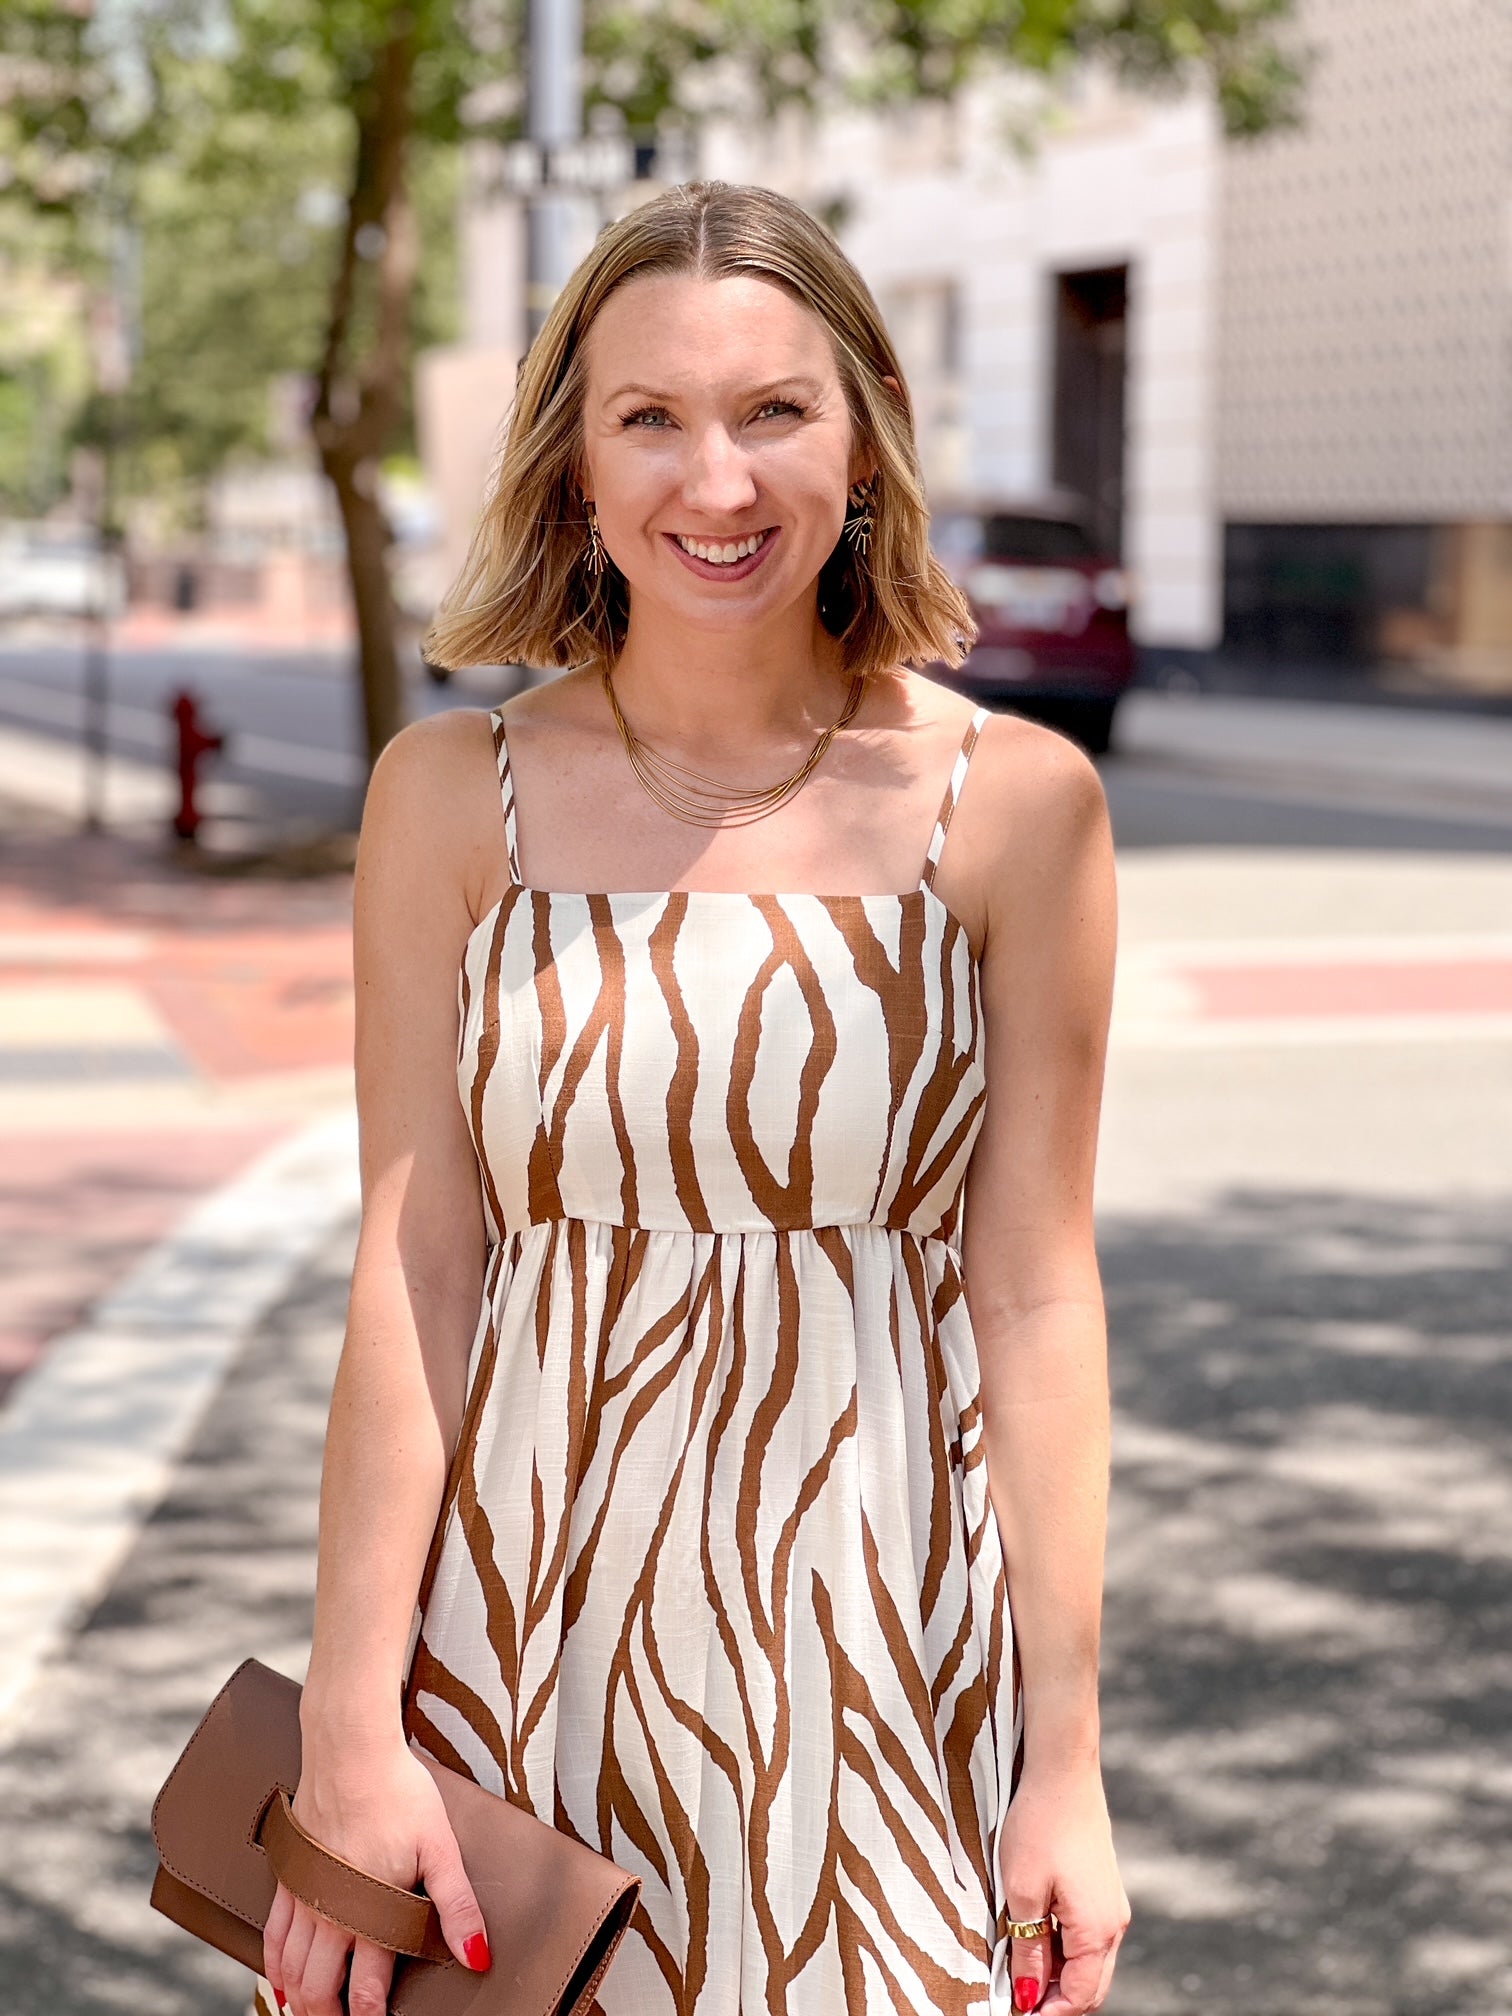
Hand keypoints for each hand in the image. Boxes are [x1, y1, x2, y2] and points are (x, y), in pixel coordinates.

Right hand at [263, 1734, 491, 2015]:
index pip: (365, 1988)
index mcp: (370, 1911)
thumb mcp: (440, 1848)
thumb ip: (457, 1906)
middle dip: (329, 2015)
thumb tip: (478, 1954)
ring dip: (301, 1999)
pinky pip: (273, 1934)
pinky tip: (280, 1980)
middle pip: (320, 1988)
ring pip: (292, 1968)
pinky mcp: (290, 1873)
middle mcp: (332, 1911)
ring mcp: (306, 1893)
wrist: (351, 1750)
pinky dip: (275, 1965)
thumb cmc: (399, 1793)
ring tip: (312, 2015)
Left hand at [999, 1762, 1129, 2015]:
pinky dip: (1065, 1949)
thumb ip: (1028, 1950)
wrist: (1064, 1771)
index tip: (1017, 2012)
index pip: (1078, 1996)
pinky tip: (1035, 1936)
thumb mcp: (1023, 1891)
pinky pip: (1088, 1936)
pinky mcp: (1103, 1889)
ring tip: (1020, 1968)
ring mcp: (1112, 1906)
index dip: (1047, 2013)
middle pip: (1090, 1986)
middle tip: (1018, 1998)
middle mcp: (1113, 1924)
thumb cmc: (1040, 1825)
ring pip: (1090, 1962)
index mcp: (1097, 1930)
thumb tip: (1028, 1995)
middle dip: (1056, 2000)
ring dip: (1059, 1974)